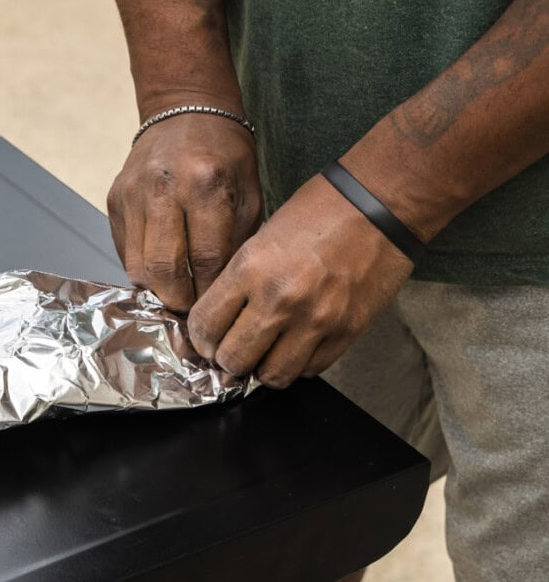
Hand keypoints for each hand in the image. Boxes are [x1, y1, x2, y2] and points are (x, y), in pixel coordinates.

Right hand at [107, 113, 262, 311]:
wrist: (185, 112)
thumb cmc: (225, 155)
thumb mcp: (249, 193)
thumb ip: (237, 242)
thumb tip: (223, 293)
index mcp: (205, 184)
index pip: (205, 259)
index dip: (209, 293)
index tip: (216, 309)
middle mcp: (163, 188)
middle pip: (163, 269)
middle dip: (178, 300)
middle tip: (191, 310)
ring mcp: (132, 194)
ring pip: (137, 266)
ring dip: (157, 288)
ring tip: (176, 293)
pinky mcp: (114, 200)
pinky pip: (124, 250)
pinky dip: (141, 267)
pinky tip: (160, 269)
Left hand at [187, 174, 414, 387]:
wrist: (381, 205)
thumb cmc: (319, 211)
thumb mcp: (261, 236)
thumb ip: (238, 280)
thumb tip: (218, 318)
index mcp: (251, 268)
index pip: (205, 325)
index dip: (200, 337)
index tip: (207, 337)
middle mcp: (280, 299)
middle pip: (233, 360)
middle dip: (227, 358)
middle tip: (232, 348)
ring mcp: (315, 320)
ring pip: (271, 376)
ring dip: (262, 368)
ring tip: (265, 351)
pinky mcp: (346, 332)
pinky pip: (310, 370)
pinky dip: (298, 364)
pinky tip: (296, 345)